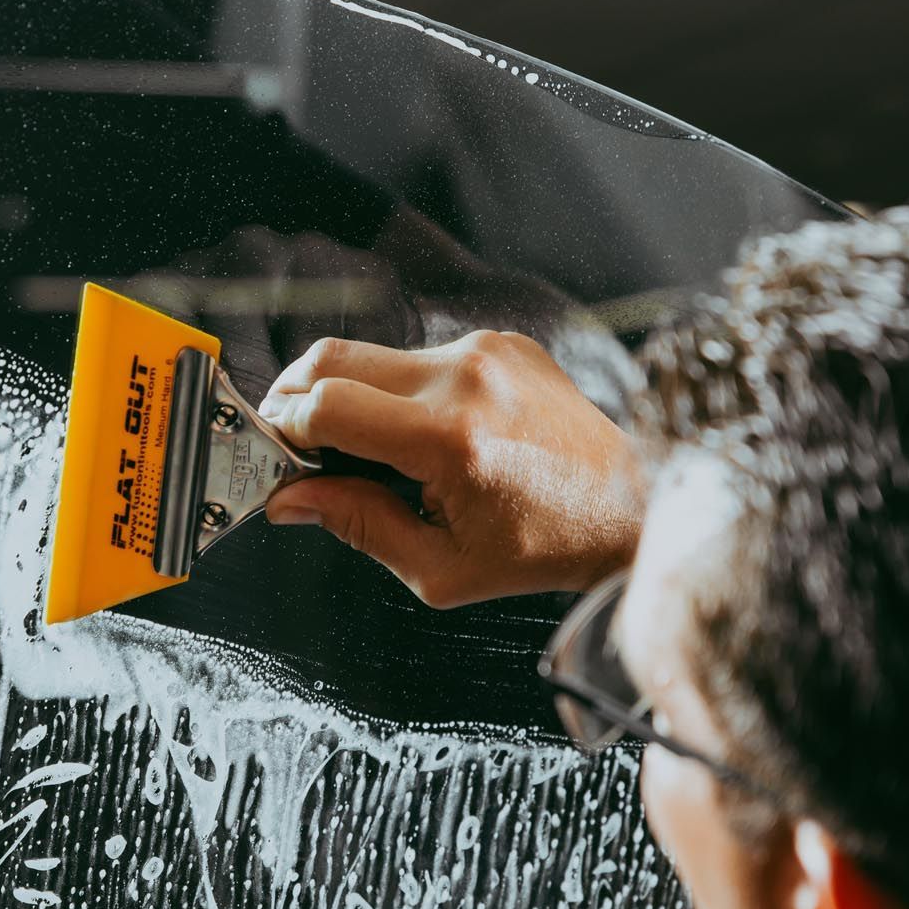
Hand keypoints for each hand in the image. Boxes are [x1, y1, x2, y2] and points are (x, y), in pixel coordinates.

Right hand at [258, 331, 644, 606]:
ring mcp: (487, 350)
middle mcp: (466, 378)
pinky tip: (422, 432)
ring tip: (365, 448)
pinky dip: (401, 389)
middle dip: (296, 395)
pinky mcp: (502, 341)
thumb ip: (358, 526)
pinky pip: (421, 354)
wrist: (631, 505)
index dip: (286, 428)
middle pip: (334, 358)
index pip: (328, 405)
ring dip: (352, 394)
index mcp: (450, 439)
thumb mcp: (441, 567)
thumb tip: (289, 500)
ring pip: (374, 355)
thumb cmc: (542, 546)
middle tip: (290, 437)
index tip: (277, 454)